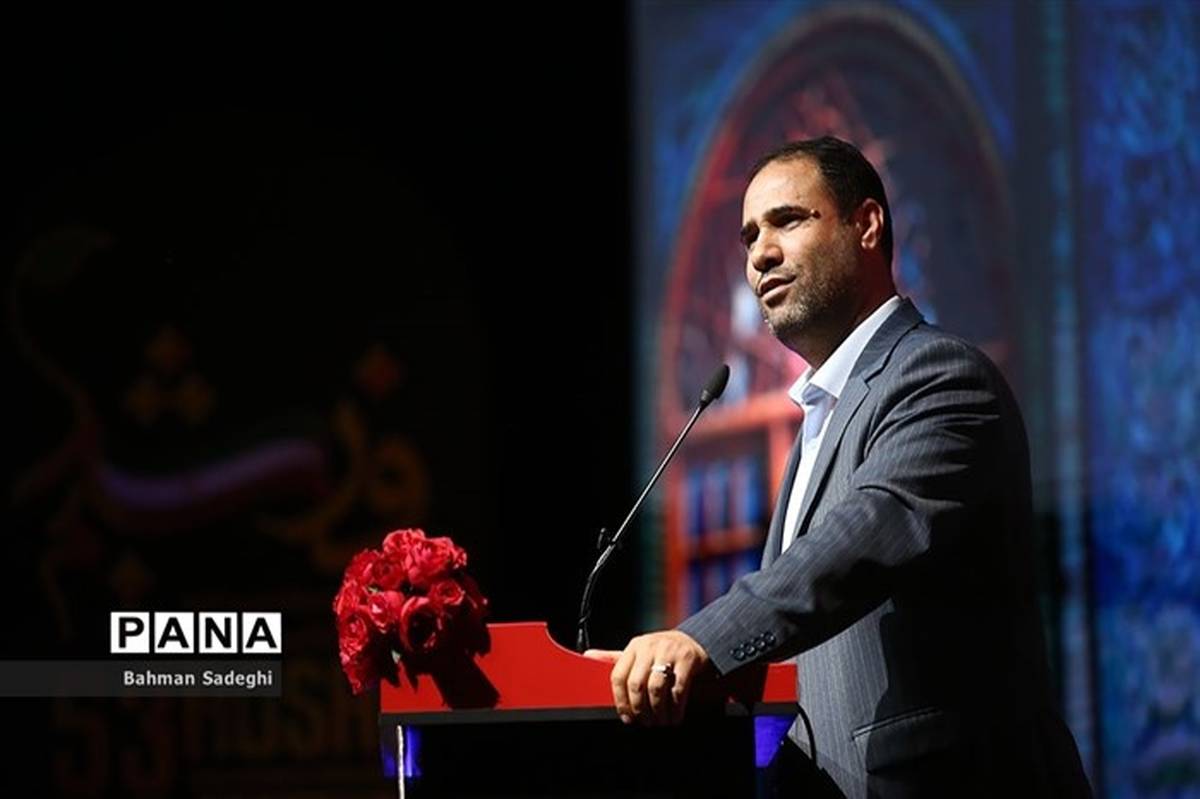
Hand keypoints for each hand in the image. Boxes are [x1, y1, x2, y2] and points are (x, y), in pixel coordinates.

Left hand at [584, 630, 709, 725]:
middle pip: (636, 684)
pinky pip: (678, 689)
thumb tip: (587, 655)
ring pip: (656, 688)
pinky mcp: (687, 660)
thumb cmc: (661, 652)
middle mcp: (649, 647)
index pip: (618, 676)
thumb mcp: (638, 652)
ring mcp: (669, 652)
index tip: (626, 717)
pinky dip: (675, 708)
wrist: (694, 641)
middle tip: (644, 722)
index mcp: (634, 647)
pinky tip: (674, 717)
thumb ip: (615, 658)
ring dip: (657, 711)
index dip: (620, 701)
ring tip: (659, 721)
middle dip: (639, 709)